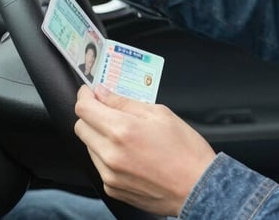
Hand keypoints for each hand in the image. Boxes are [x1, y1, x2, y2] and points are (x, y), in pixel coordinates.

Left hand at [74, 85, 216, 216]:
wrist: (197, 187)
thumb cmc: (186, 151)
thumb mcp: (161, 114)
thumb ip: (127, 103)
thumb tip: (105, 94)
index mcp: (122, 130)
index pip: (85, 109)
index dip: (85, 96)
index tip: (90, 92)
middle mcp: (110, 154)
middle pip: (81, 128)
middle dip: (91, 115)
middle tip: (109, 109)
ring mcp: (109, 174)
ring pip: (89, 147)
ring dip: (100, 136)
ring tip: (127, 135)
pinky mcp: (112, 188)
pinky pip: (99, 165)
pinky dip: (108, 155)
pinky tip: (130, 153)